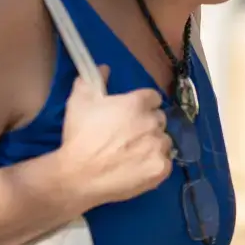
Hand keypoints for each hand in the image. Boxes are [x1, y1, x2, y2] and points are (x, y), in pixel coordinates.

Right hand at [59, 65, 172, 207]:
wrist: (78, 175)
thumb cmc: (79, 136)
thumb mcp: (79, 101)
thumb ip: (93, 79)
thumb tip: (105, 68)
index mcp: (137, 103)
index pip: (153, 97)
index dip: (143, 105)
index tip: (132, 114)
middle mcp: (152, 123)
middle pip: (159, 119)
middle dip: (148, 124)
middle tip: (130, 135)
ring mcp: (158, 147)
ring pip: (165, 141)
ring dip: (153, 144)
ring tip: (134, 153)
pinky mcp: (160, 169)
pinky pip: (166, 162)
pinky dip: (156, 164)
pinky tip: (139, 167)